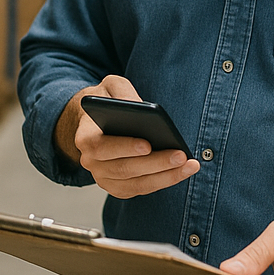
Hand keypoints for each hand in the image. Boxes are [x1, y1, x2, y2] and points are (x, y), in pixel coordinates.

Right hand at [61, 75, 199, 197]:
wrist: (98, 122)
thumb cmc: (107, 101)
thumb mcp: (110, 86)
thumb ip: (121, 91)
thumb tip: (137, 105)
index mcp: (84, 137)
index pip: (101, 147)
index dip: (124, 147)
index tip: (148, 145)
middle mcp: (91, 162)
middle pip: (124, 169)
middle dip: (155, 163)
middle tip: (180, 155)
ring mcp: (104, 178)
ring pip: (136, 183)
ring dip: (165, 176)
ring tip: (189, 165)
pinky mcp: (119, 187)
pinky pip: (142, 188)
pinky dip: (163, 181)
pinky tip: (182, 171)